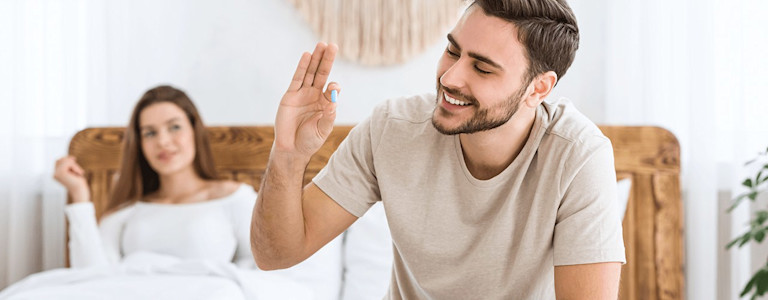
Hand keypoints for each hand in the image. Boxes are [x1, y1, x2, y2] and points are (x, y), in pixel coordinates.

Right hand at [53, 156, 89, 202]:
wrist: (80, 191)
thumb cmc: (78, 183)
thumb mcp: (74, 171)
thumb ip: (70, 165)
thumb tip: (72, 157)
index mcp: (56, 174)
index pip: (58, 161)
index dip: (66, 159)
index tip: (74, 160)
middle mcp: (54, 174)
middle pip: (61, 159)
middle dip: (71, 162)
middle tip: (78, 170)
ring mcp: (56, 173)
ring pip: (66, 161)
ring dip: (75, 165)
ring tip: (78, 173)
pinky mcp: (61, 173)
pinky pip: (69, 163)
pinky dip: (76, 167)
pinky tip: (78, 174)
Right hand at [273, 42, 339, 159]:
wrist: (291, 149)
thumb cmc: (310, 141)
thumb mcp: (323, 130)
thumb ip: (329, 116)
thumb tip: (334, 101)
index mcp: (325, 103)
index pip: (332, 88)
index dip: (333, 86)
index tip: (333, 88)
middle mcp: (315, 96)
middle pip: (322, 74)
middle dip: (327, 60)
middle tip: (333, 45)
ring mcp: (302, 94)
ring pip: (310, 73)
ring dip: (316, 59)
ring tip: (321, 44)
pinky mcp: (290, 95)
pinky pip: (297, 78)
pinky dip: (302, 67)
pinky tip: (307, 56)